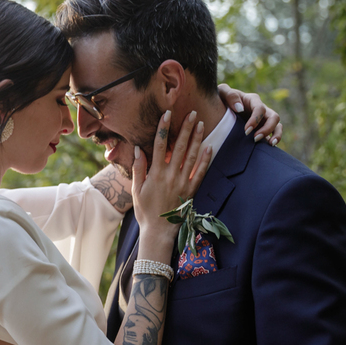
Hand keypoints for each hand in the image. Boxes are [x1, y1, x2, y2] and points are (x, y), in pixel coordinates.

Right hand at [132, 110, 209, 235]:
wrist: (158, 231)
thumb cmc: (145, 211)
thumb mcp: (136, 190)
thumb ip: (138, 169)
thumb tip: (139, 149)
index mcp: (155, 174)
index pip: (159, 145)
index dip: (163, 128)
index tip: (167, 114)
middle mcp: (170, 176)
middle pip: (179, 147)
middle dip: (185, 128)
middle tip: (191, 113)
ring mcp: (182, 183)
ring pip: (191, 157)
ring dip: (197, 139)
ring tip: (201, 124)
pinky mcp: (191, 191)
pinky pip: (200, 173)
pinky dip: (205, 160)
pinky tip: (209, 147)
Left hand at [217, 83, 283, 145]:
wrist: (220, 108)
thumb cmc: (222, 98)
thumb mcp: (223, 92)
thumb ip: (230, 96)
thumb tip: (240, 108)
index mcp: (253, 100)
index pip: (260, 109)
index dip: (255, 120)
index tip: (246, 130)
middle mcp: (262, 110)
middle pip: (274, 117)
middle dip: (267, 128)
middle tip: (255, 138)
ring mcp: (264, 120)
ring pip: (277, 125)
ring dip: (276, 135)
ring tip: (270, 144)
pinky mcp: (263, 129)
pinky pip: (273, 134)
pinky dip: (274, 140)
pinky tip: (269, 147)